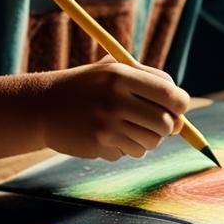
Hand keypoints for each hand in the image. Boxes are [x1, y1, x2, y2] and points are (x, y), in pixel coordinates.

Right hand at [41, 57, 188, 160]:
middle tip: (158, 124)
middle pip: (165, 123)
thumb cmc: (86, 87)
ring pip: (151, 142)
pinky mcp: (99, 144)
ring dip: (146, 139)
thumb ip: (147, 81)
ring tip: (128, 128)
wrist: (42, 106)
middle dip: (168, 127)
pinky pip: (131, 152)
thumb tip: (182, 110)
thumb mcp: (112, 70)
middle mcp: (115, 98)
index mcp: (121, 75)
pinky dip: (126, 147)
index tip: (177, 109)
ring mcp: (106, 124)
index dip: (180, 105)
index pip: (170, 94)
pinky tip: (108, 136)